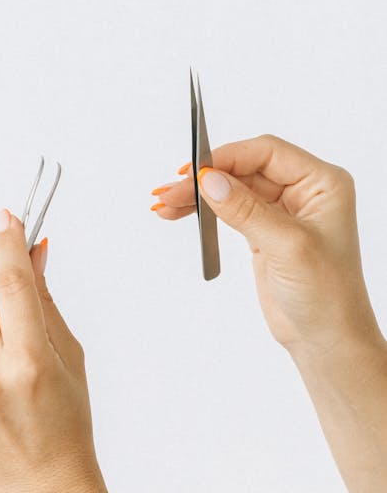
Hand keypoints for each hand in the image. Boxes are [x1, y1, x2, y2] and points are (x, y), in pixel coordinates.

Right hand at [152, 133, 376, 352]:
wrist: (326, 340)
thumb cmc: (328, 296)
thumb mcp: (288, 247)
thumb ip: (246, 211)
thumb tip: (210, 181)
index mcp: (322, 183)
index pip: (267, 152)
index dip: (230, 157)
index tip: (197, 172)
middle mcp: (303, 191)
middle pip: (244, 168)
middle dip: (206, 178)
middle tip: (171, 192)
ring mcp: (281, 211)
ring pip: (231, 188)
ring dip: (198, 195)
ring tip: (165, 203)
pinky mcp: (262, 230)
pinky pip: (228, 209)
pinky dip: (203, 210)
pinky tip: (179, 212)